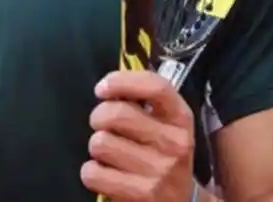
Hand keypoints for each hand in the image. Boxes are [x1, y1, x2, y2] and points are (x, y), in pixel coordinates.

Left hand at [82, 70, 196, 201]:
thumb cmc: (164, 157)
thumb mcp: (168, 127)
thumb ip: (145, 104)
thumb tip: (108, 88)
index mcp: (181, 119)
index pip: (156, 87)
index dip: (122, 81)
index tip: (102, 89)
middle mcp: (174, 143)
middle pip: (117, 114)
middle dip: (98, 117)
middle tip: (101, 125)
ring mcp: (158, 171)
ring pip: (100, 143)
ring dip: (97, 147)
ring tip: (109, 154)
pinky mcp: (140, 194)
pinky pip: (93, 172)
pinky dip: (92, 173)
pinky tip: (106, 174)